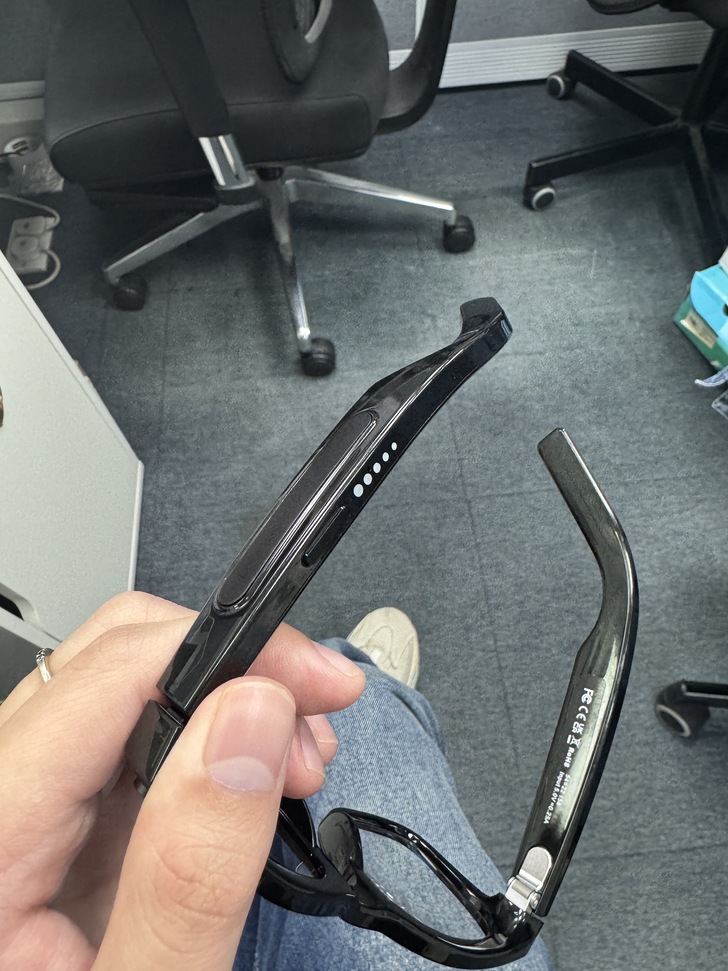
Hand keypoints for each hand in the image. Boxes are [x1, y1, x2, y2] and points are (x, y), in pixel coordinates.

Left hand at [0, 592, 364, 970]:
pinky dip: (208, 735)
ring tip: (292, 756)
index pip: (110, 674)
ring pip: (128, 682)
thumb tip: (251, 719)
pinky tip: (250, 772)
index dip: (226, 650)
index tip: (314, 680)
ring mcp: (24, 808)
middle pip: (114, 656)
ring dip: (228, 693)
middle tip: (312, 719)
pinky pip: (136, 737)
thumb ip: (190, 868)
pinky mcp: (59, 823)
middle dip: (233, 664)